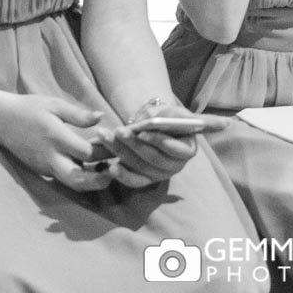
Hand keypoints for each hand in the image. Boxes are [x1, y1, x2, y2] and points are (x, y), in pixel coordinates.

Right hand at [0, 94, 111, 192]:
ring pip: (73, 184)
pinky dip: (81, 177)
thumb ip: (78, 114)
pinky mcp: (43, 172)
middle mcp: (50, 156)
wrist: (0, 120)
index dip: (105, 151)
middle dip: (100, 180)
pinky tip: (92, 168)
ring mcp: (45, 167)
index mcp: (55, 137)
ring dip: (92, 182)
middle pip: (79, 180)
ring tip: (107, 172)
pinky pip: (65, 179)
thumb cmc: (29, 108)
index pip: (86, 152)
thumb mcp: (54, 104)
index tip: (116, 144)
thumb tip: (101, 117)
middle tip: (116, 171)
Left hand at [96, 104, 224, 187]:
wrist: (155, 126)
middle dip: (134, 144)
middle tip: (118, 131)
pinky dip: (122, 175)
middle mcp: (176, 166)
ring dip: (121, 151)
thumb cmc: (165, 116)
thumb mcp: (167, 110)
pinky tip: (110, 167)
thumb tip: (147, 118)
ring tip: (104, 136)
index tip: (141, 132)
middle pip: (154, 158)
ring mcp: (161, 174)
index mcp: (187, 149)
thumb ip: (161, 113)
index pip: (175, 149)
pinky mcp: (147, 179)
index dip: (158, 141)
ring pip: (140, 166)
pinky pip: (135, 181)